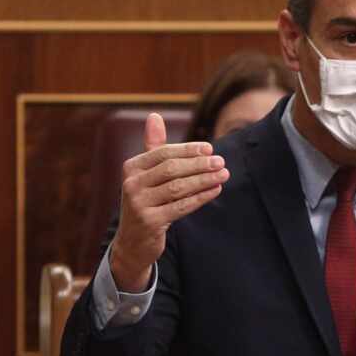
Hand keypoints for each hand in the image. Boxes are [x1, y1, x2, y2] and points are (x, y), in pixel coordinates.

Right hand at [107, 113, 227, 291]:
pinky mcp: (150, 221)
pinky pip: (181, 206)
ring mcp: (139, 203)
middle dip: (199, 164)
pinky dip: (201, 197)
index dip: (188, 150)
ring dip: (204, 180)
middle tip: (221, 162)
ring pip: (178, 187)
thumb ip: (153, 147)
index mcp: (131, 167)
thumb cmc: (146, 200)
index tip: (210, 149)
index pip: (163, 153)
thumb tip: (154, 115)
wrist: (134, 240)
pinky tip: (216, 189)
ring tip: (224, 174)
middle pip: (172, 169)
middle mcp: (131, 183)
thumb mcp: (146, 174)